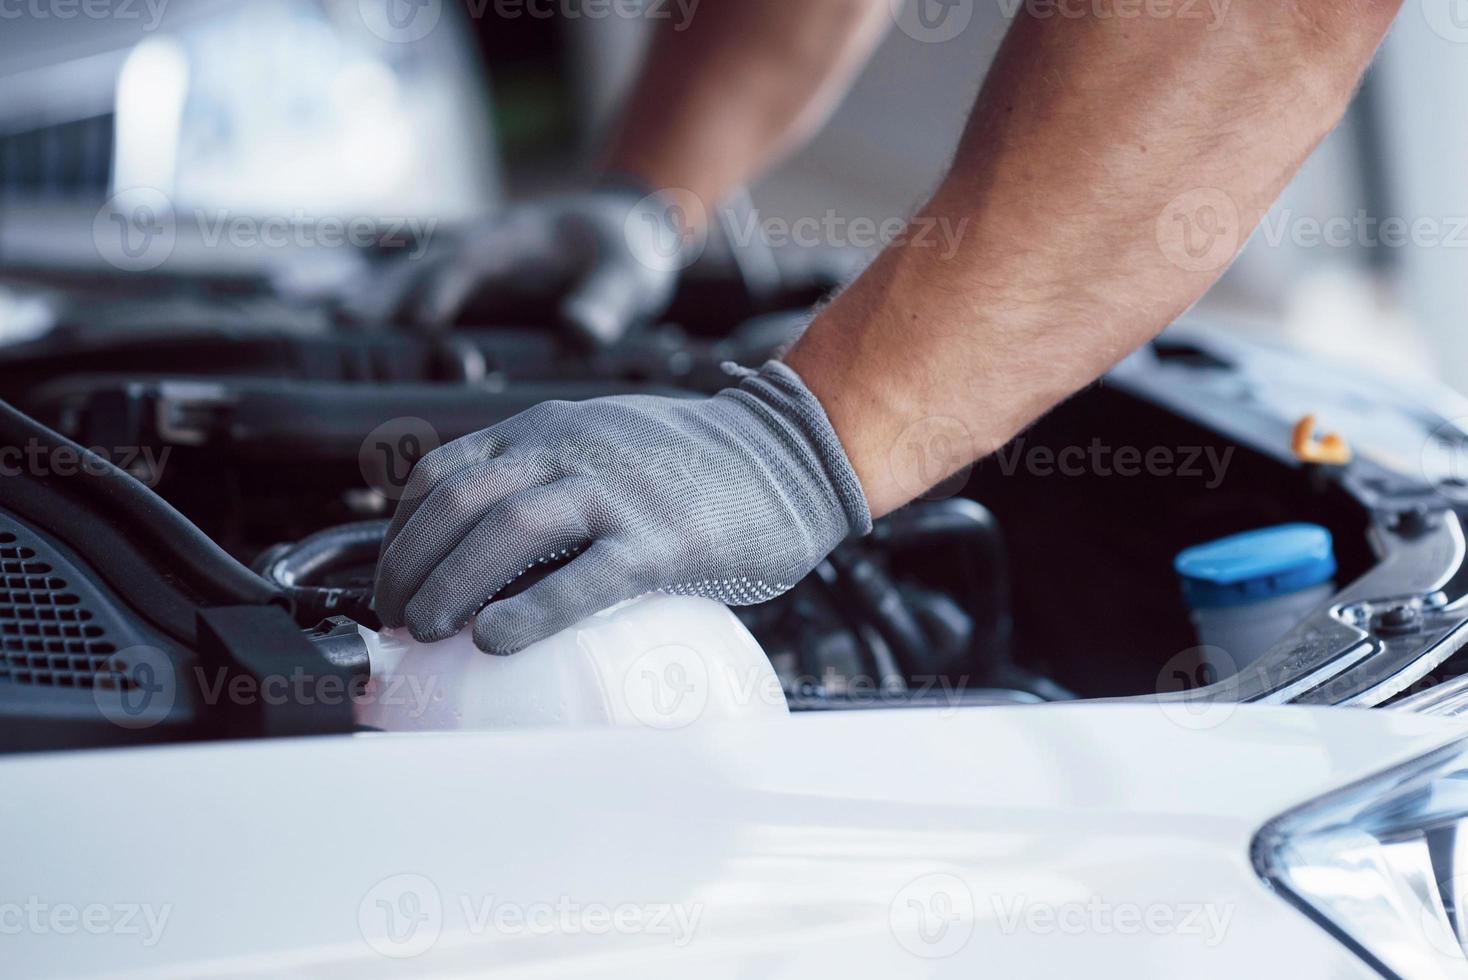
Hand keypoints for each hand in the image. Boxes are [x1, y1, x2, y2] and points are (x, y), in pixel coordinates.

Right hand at [361, 183, 697, 346]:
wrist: (620, 231)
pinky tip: (345, 336)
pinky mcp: (460, 289)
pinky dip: (381, 311)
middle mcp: (477, 247)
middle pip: (423, 265)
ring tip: (335, 332)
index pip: (474, 260)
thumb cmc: (624, 256)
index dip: (447, 288)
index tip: (421, 321)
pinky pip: (412, 296)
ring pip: (408, 277)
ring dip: (372, 301)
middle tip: (345, 324)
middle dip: (386, 292)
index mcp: (515, 238)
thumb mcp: (628, 278)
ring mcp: (463, 266)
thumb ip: (604, 305)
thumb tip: (578, 335)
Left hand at [373, 362, 870, 653]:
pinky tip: (496, 640)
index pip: (443, 472)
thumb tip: (484, 551)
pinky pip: (582, 578)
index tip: (391, 578)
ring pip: (505, 532)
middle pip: (458, 502)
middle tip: (396, 617)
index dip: (401, 532)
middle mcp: (571, 450)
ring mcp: (616, 493)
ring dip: (450, 586)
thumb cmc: (697, 462)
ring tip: (429, 629)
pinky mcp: (661, 540)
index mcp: (549, 429)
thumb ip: (547, 476)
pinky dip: (529, 612)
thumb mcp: (604, 440)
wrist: (790, 451)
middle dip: (409, 565)